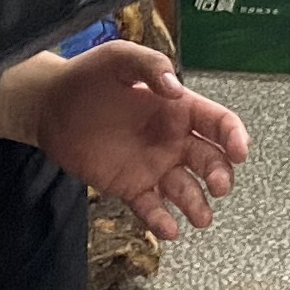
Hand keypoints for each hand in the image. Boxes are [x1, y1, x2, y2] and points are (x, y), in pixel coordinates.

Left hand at [0, 42, 252, 240]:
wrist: (50, 105)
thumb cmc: (88, 76)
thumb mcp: (119, 58)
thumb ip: (149, 66)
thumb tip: (175, 88)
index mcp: (179, 108)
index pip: (218, 123)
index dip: (233, 136)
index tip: (239, 152)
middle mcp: (172, 140)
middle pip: (209, 161)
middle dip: (220, 175)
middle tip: (219, 185)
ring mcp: (153, 166)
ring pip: (186, 190)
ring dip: (198, 205)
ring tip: (201, 217)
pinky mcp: (130, 186)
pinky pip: (152, 208)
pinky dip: (162, 221)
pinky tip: (169, 230)